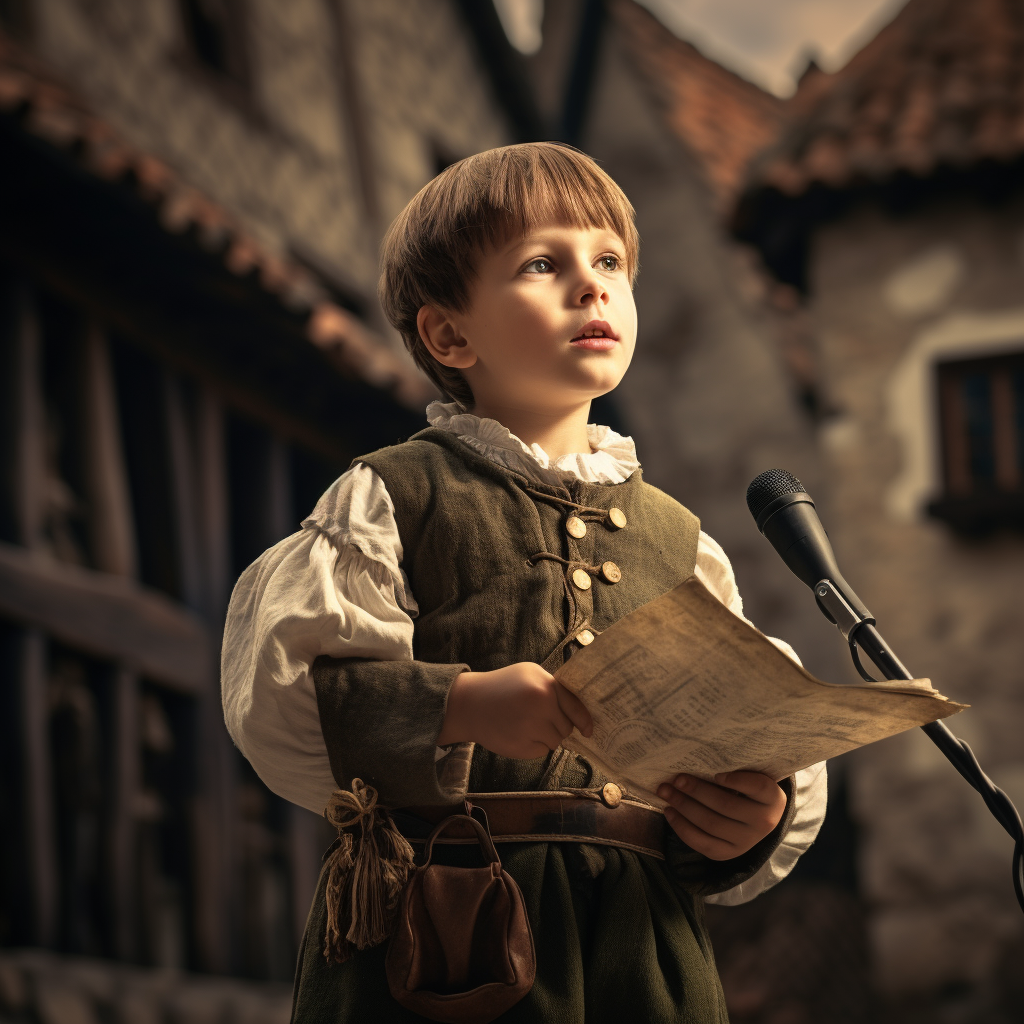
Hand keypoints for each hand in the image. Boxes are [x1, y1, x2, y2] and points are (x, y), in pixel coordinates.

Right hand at [437, 662, 593, 758]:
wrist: (470, 705)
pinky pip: (542, 751)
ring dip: (546, 737)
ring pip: (556, 741)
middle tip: (536, 717)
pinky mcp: (523, 746)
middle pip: (567, 727)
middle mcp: (541, 705)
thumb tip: (580, 712)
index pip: (576, 707)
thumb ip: (554, 688)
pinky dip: (534, 746)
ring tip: (525, 724)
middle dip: (556, 725)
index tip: (589, 730)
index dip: (584, 720)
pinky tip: (517, 733)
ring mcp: (532, 727)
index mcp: (546, 685)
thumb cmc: (502, 687)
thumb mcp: (529, 674)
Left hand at [657, 772, 786, 860]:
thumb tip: (697, 755)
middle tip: (676, 778)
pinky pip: (702, 843)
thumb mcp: (750, 775)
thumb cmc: (746, 787)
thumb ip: (735, 767)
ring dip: (684, 806)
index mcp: (773, 799)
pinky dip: (682, 827)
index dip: (737, 781)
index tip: (716, 773)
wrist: (755, 818)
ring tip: (665, 791)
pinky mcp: (728, 854)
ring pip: (711, 824)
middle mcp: (764, 823)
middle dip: (697, 790)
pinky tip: (669, 811)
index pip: (759, 787)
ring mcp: (746, 842)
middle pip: (726, 805)